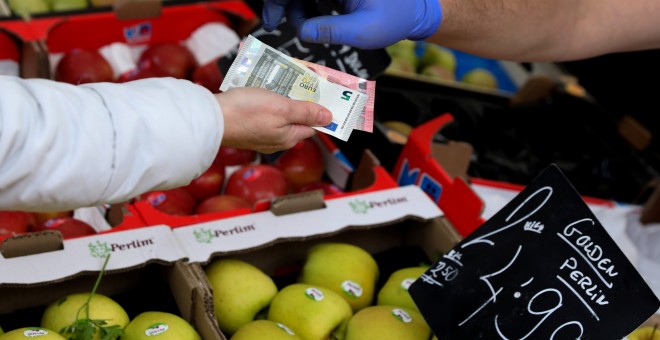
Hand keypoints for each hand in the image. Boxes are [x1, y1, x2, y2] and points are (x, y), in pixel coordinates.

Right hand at [216, 87, 331, 153]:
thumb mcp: (282, 107)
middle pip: (295, 121)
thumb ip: (306, 112)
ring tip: (281, 85)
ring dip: (282, 103)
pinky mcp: (247, 130)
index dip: (318, 110)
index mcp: (289, 138)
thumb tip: (329, 118)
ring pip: (279, 118)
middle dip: (299, 104)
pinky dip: (266, 105)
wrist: (210, 119)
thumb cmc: (246, 111)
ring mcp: (260, 137)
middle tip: (300, 84)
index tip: (322, 95)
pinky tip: (261, 94)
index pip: (312, 125)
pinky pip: (263, 117)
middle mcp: (276, 142)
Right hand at [262, 0, 441, 48]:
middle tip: (274, 21)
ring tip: (303, 27)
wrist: (415, 11)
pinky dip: (304, 4)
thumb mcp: (364, 30)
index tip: (271, 17)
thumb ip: (330, 30)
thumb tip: (301, 32)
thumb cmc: (397, 17)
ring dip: (294, 5)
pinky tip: (309, 20)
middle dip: (282, 2)